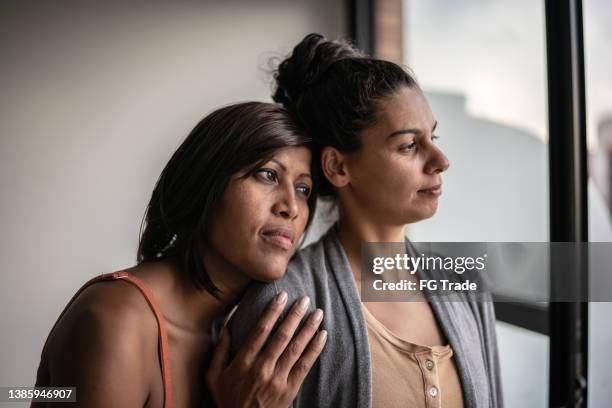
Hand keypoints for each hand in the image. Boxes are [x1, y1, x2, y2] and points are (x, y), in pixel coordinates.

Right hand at [206, 292, 326, 407]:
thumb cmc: (227, 400)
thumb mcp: (214, 377)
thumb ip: (219, 351)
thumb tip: (225, 326)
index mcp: (243, 362)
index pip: (260, 331)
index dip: (272, 311)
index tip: (281, 296)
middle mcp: (262, 369)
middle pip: (282, 336)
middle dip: (294, 315)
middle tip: (305, 299)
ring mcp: (277, 380)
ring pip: (296, 349)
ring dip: (308, 329)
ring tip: (318, 313)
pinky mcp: (290, 390)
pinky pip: (305, 366)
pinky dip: (315, 349)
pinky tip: (322, 335)